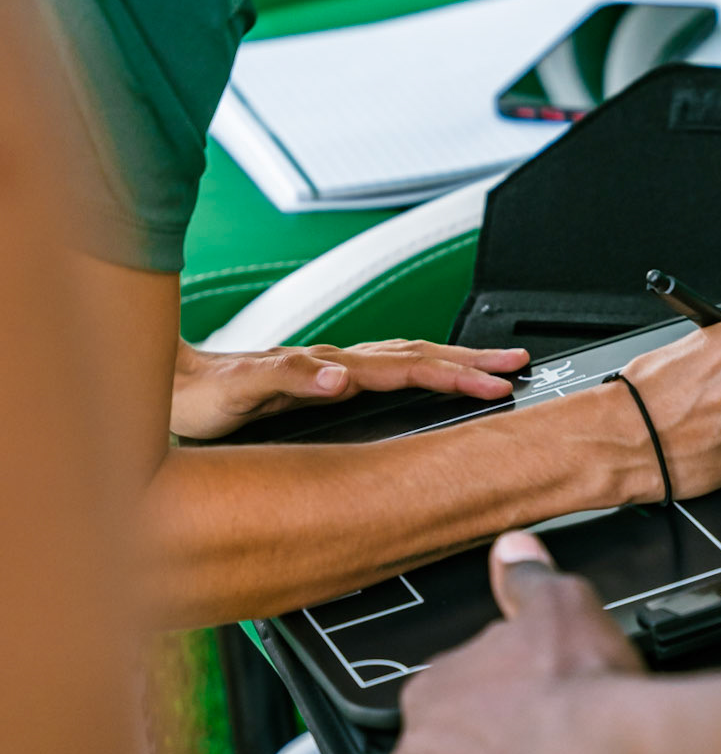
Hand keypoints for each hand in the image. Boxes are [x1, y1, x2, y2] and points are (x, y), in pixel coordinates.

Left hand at [171, 335, 528, 440]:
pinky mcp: (329, 376)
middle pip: (418, 356)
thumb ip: (289, 380)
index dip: (452, 377)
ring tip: (494, 366)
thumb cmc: (201, 397)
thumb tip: (339, 378)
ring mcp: (336, 366)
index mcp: (328, 367)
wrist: (169, 384)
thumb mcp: (239, 393)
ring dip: (455, 362)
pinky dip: (427, 368)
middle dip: (471, 362)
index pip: (405, 369)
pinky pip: (393, 367)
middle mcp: (337, 362)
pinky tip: (437, 376)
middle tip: (517, 366)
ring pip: (409, 357)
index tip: (492, 385)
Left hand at [392, 532, 640, 753]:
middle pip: (451, 750)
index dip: (498, 696)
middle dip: (489, 751)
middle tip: (542, 749)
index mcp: (431, 692)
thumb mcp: (561, 605)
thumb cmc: (578, 694)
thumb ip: (528, 580)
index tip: (533, 703)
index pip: (454, 691)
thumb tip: (512, 551)